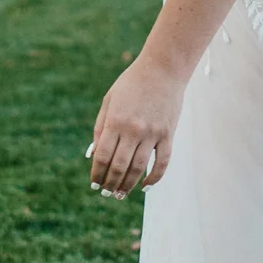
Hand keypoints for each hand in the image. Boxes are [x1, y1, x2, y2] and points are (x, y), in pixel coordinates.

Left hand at [89, 53, 184, 197]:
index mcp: (115, 121)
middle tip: (106, 192)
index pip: (102, 156)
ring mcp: (153, 133)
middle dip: (110, 183)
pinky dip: (154, 178)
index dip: (96, 173)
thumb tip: (94, 155)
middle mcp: (133, 130)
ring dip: (128, 185)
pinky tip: (145, 186)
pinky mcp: (168, 134)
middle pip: (119, 166)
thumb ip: (100, 127)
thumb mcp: (109, 101)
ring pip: (139, 168)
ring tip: (121, 194)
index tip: (94, 183)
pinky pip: (162, 162)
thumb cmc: (131, 84)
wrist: (162, 69)